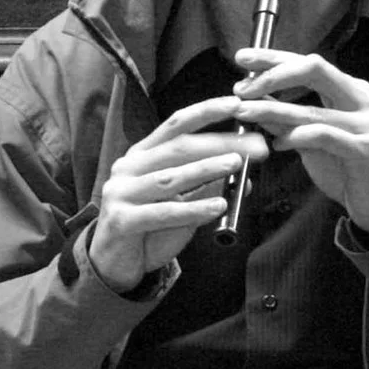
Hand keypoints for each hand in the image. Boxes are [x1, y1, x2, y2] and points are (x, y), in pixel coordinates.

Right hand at [89, 96, 265, 292]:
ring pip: (169, 178)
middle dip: (219, 144)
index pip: (175, 125)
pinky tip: (218, 207)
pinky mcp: (121, 220)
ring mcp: (121, 193)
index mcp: (142, 155)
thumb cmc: (150, 228)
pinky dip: (193, 209)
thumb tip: (245, 176)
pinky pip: (163, 213)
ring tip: (236, 165)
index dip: (205, 112)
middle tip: (254, 147)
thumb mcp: (183, 202)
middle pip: (177, 148)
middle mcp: (128, 168)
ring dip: (206, 170)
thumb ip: (207, 187)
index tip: (236, 105)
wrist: (114, 263)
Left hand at [233, 48, 368, 240]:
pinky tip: (276, 145)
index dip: (274, 58)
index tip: (243, 58)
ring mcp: (367, 122)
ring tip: (243, 112)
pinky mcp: (366, 148)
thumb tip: (251, 99)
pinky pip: (323, 135)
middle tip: (241, 86)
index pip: (308, 63)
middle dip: (273, 74)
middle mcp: (362, 99)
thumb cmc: (345, 167)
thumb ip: (284, 118)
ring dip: (272, 110)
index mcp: (350, 89)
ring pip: (312, 108)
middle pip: (315, 69)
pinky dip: (295, 137)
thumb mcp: (308, 138)